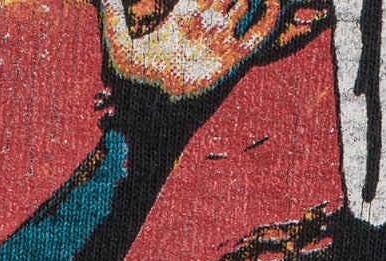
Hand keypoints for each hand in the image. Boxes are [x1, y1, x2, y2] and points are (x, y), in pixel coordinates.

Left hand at [96, 0, 330, 100]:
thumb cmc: (131, 89)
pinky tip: (274, 0)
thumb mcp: (116, 44)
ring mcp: (222, 43)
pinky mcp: (235, 62)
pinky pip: (259, 35)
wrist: (152, 123)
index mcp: (182, 18)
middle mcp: (206, 28)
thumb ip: (111, 13)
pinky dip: (270, 16)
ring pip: (246, 5)